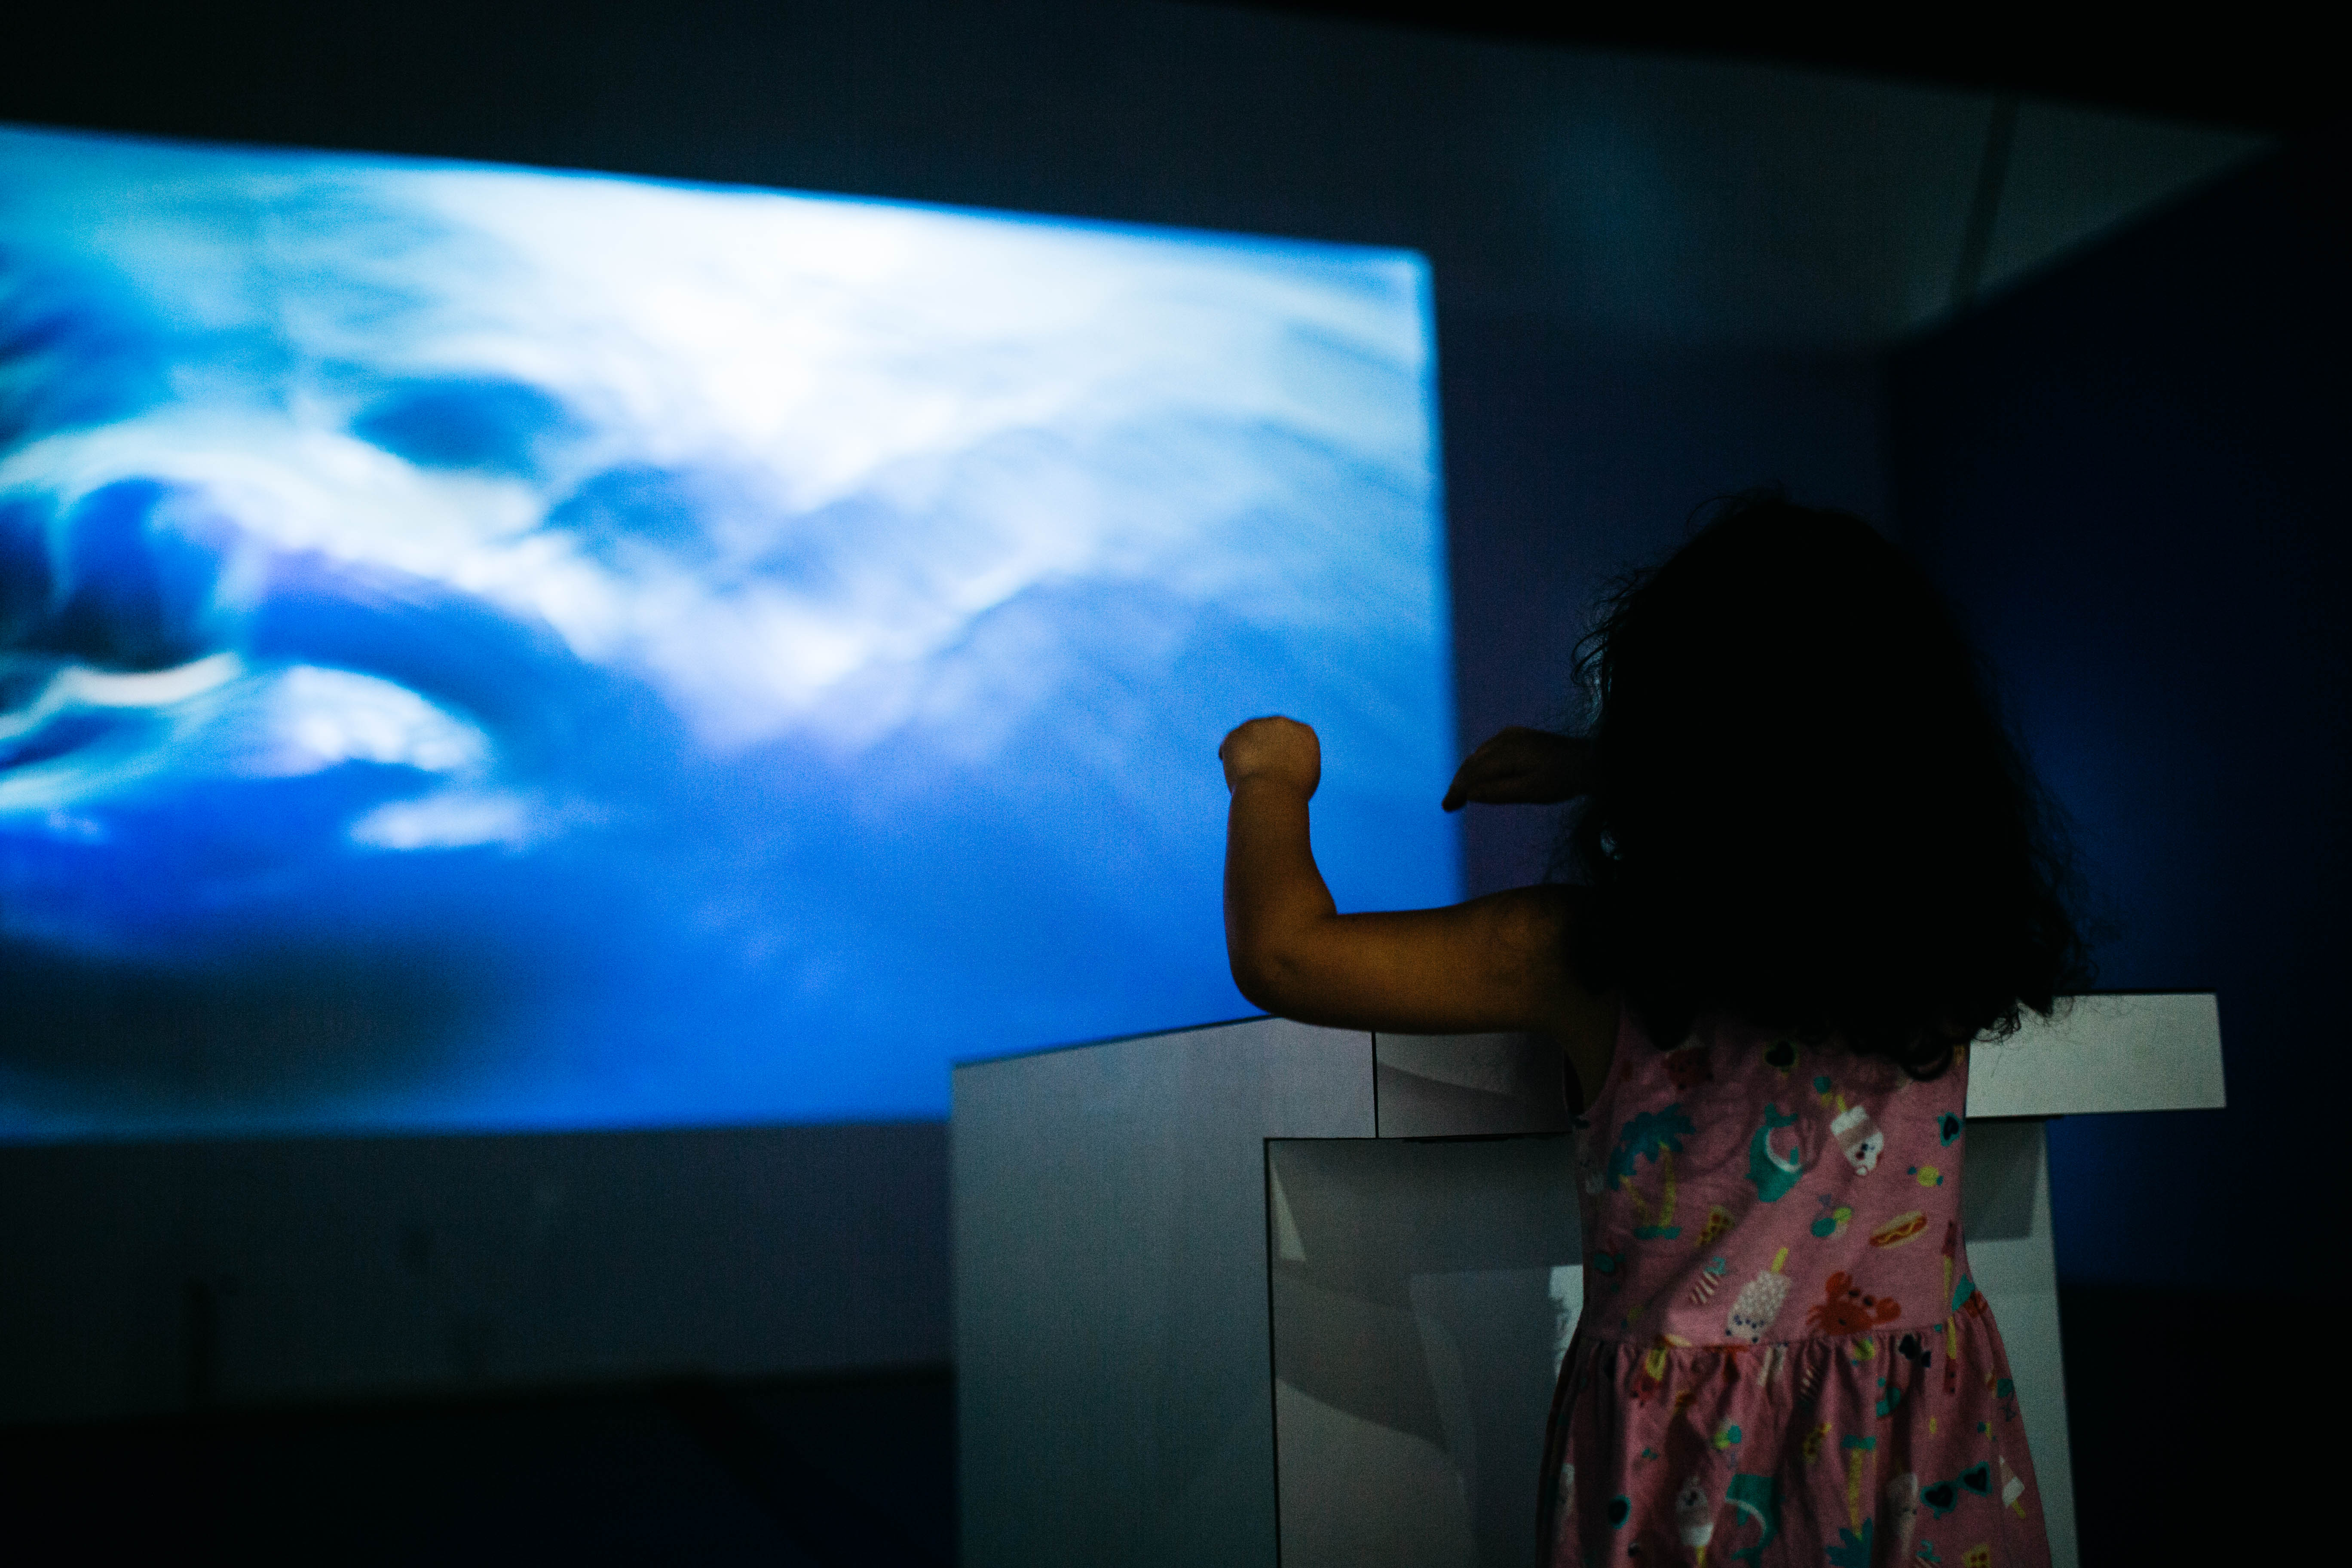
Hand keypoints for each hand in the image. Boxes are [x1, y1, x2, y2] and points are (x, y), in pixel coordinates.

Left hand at [1220, 715, 1320, 795]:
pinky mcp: (1235, 734)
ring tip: (1251, 776)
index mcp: (1304, 733)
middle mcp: (1282, 723)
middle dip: (1264, 749)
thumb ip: (1298, 761)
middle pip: (1270, 734)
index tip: (1281, 769)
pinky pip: (1229, 745)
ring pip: (1248, 737)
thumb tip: (1288, 762)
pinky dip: (1229, 757)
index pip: (1293, 739)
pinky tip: (1237, 773)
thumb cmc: (1292, 793)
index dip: (1284, 754)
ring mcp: (1257, 725)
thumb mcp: (1308, 775)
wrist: (1271, 793)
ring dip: (1246, 752)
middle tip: (1262, 773)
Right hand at [1441, 727, 1592, 811]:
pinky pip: (1489, 749)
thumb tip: (1469, 794)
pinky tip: (1479, 775)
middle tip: (1449, 804)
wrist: (1591, 760)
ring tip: (1460, 794)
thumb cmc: (1563, 780)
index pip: (1473, 772)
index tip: (1446, 806)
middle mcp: (1506, 738)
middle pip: (1473, 762)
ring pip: (1479, 755)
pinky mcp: (1519, 735)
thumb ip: (1498, 792)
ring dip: (1468, 773)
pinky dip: (1480, 764)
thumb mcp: (1531, 791)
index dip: (1458, 789)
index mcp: (1508, 751)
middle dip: (1459, 783)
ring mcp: (1512, 735)